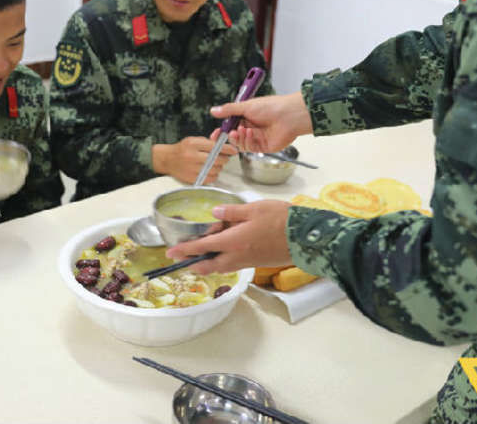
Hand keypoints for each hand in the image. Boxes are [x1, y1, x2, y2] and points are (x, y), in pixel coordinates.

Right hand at [151, 136, 237, 184]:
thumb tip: (224, 143)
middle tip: (224, 158)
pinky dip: (213, 175)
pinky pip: (210, 178)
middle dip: (224, 159)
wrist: (167, 159)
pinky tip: (210, 171)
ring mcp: (192, 169)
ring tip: (215, 164)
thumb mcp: (194, 140)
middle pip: (217, 160)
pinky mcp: (192, 179)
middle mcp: (192, 156)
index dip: (227, 149)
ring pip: (215, 170)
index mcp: (193, 144)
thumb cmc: (182, 149)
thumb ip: (209, 142)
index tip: (234, 150)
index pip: (215, 147)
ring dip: (218, 167)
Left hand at [165, 200, 293, 273]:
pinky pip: (232, 265)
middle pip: (209, 265)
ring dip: (207, 263)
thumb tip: (215, 213)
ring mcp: (247, 261)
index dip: (185, 250)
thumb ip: (232, 211)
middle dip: (193, 263)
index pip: (203, 247)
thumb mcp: (254, 208)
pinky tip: (223, 252)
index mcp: (234, 240)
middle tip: (181, 258)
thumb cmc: (282, 219)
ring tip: (198, 256)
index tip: (171, 253)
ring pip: (220, 267)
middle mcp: (238, 255)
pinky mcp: (256, 263)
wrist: (305, 238)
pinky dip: (221, 262)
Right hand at [209, 92, 312, 152]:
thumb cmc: (272, 106)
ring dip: (239, 138)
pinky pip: (250, 148)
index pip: (231, 126)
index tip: (215, 133)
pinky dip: (248, 141)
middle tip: (226, 133)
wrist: (289, 115)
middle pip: (235, 136)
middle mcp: (252, 127)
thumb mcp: (246, 106)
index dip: (223, 130)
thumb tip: (214, 110)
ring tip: (241, 130)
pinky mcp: (264, 147)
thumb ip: (229, 110)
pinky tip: (250, 133)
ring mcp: (258, 138)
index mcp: (248, 116)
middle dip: (229, 135)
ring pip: (241, 143)